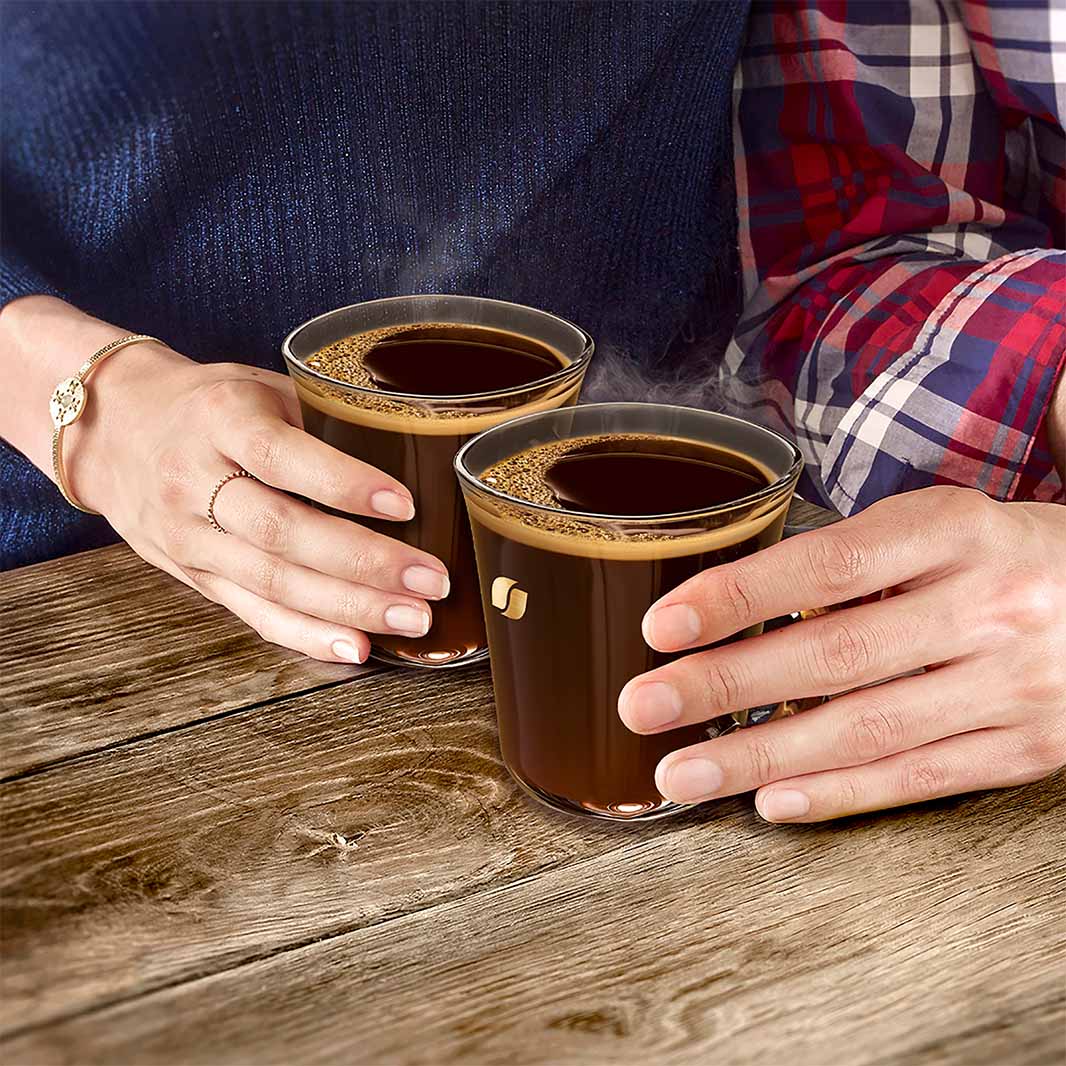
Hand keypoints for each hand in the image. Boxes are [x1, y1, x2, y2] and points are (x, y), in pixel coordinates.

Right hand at [72, 342, 448, 662]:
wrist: (115, 431)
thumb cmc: (210, 404)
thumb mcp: (259, 385)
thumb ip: (321, 417)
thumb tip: (415, 448)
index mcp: (219, 419)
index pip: (281, 457)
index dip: (344, 483)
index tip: (405, 504)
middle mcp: (195, 481)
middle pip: (281, 533)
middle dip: (364, 564)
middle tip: (430, 582)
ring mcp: (189, 537)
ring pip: (271, 583)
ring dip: (348, 608)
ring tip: (411, 619)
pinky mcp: (193, 576)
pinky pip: (253, 613)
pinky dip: (307, 635)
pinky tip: (356, 647)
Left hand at [618, 488, 1065, 821]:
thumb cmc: (1002, 556)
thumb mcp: (940, 527)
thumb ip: (856, 563)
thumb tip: (739, 610)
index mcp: (955, 531)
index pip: (828, 566)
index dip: (738, 597)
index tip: (662, 626)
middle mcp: (987, 606)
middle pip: (834, 654)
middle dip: (724, 686)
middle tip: (643, 707)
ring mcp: (1013, 684)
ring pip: (867, 729)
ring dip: (760, 757)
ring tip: (683, 772)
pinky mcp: (1028, 748)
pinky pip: (921, 777)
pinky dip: (840, 793)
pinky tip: (772, 801)